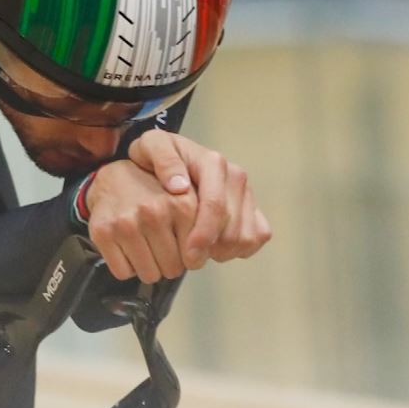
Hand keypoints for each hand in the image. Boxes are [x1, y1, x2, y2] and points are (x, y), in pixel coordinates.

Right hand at [84, 160, 198, 282]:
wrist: (113, 179)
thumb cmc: (157, 194)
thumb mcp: (190, 197)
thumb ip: (209, 222)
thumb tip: (211, 256)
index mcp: (183, 202)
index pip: (197, 256)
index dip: (192, 257)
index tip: (186, 247)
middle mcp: (155, 211)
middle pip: (174, 269)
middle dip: (170, 263)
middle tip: (162, 244)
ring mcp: (127, 222)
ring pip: (149, 275)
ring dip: (150, 267)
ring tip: (146, 245)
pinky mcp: (104, 232)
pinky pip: (123, 272)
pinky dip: (127, 267)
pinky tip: (127, 247)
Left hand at [126, 130, 271, 268]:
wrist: (167, 156)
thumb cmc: (155, 155)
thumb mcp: (149, 147)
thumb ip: (163, 160)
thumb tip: (180, 186)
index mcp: (212, 162)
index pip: (215, 205)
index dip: (204, 235)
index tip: (188, 256)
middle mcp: (235, 176)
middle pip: (233, 227)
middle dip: (212, 250)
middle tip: (188, 260)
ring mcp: (246, 192)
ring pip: (247, 236)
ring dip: (224, 252)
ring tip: (199, 254)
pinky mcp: (252, 206)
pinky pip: (259, 236)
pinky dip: (240, 249)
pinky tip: (215, 250)